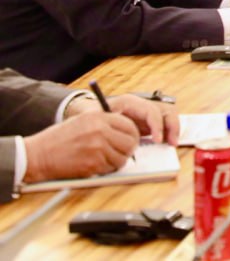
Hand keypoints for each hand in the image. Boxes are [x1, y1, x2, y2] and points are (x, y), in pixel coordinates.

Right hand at [22, 112, 139, 182]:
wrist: (39, 154)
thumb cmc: (59, 138)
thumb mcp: (83, 121)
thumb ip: (105, 123)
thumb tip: (128, 132)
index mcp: (98, 117)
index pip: (129, 125)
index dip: (133, 134)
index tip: (130, 140)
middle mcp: (100, 131)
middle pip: (130, 142)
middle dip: (129, 149)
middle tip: (123, 152)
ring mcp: (97, 148)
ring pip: (122, 157)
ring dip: (118, 161)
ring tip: (106, 159)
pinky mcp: (92, 164)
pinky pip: (111, 168)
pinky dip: (107, 169)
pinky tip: (97, 165)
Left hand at [66, 93, 180, 144]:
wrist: (90, 113)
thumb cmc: (93, 115)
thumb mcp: (97, 117)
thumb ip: (106, 124)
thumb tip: (113, 136)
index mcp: (131, 102)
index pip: (151, 110)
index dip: (156, 125)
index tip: (157, 140)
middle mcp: (142, 106)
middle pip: (165, 111)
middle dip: (171, 126)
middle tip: (171, 142)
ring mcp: (147, 113)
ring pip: (169, 116)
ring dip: (173, 129)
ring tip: (171, 143)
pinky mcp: (148, 122)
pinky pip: (164, 124)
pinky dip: (168, 133)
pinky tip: (166, 143)